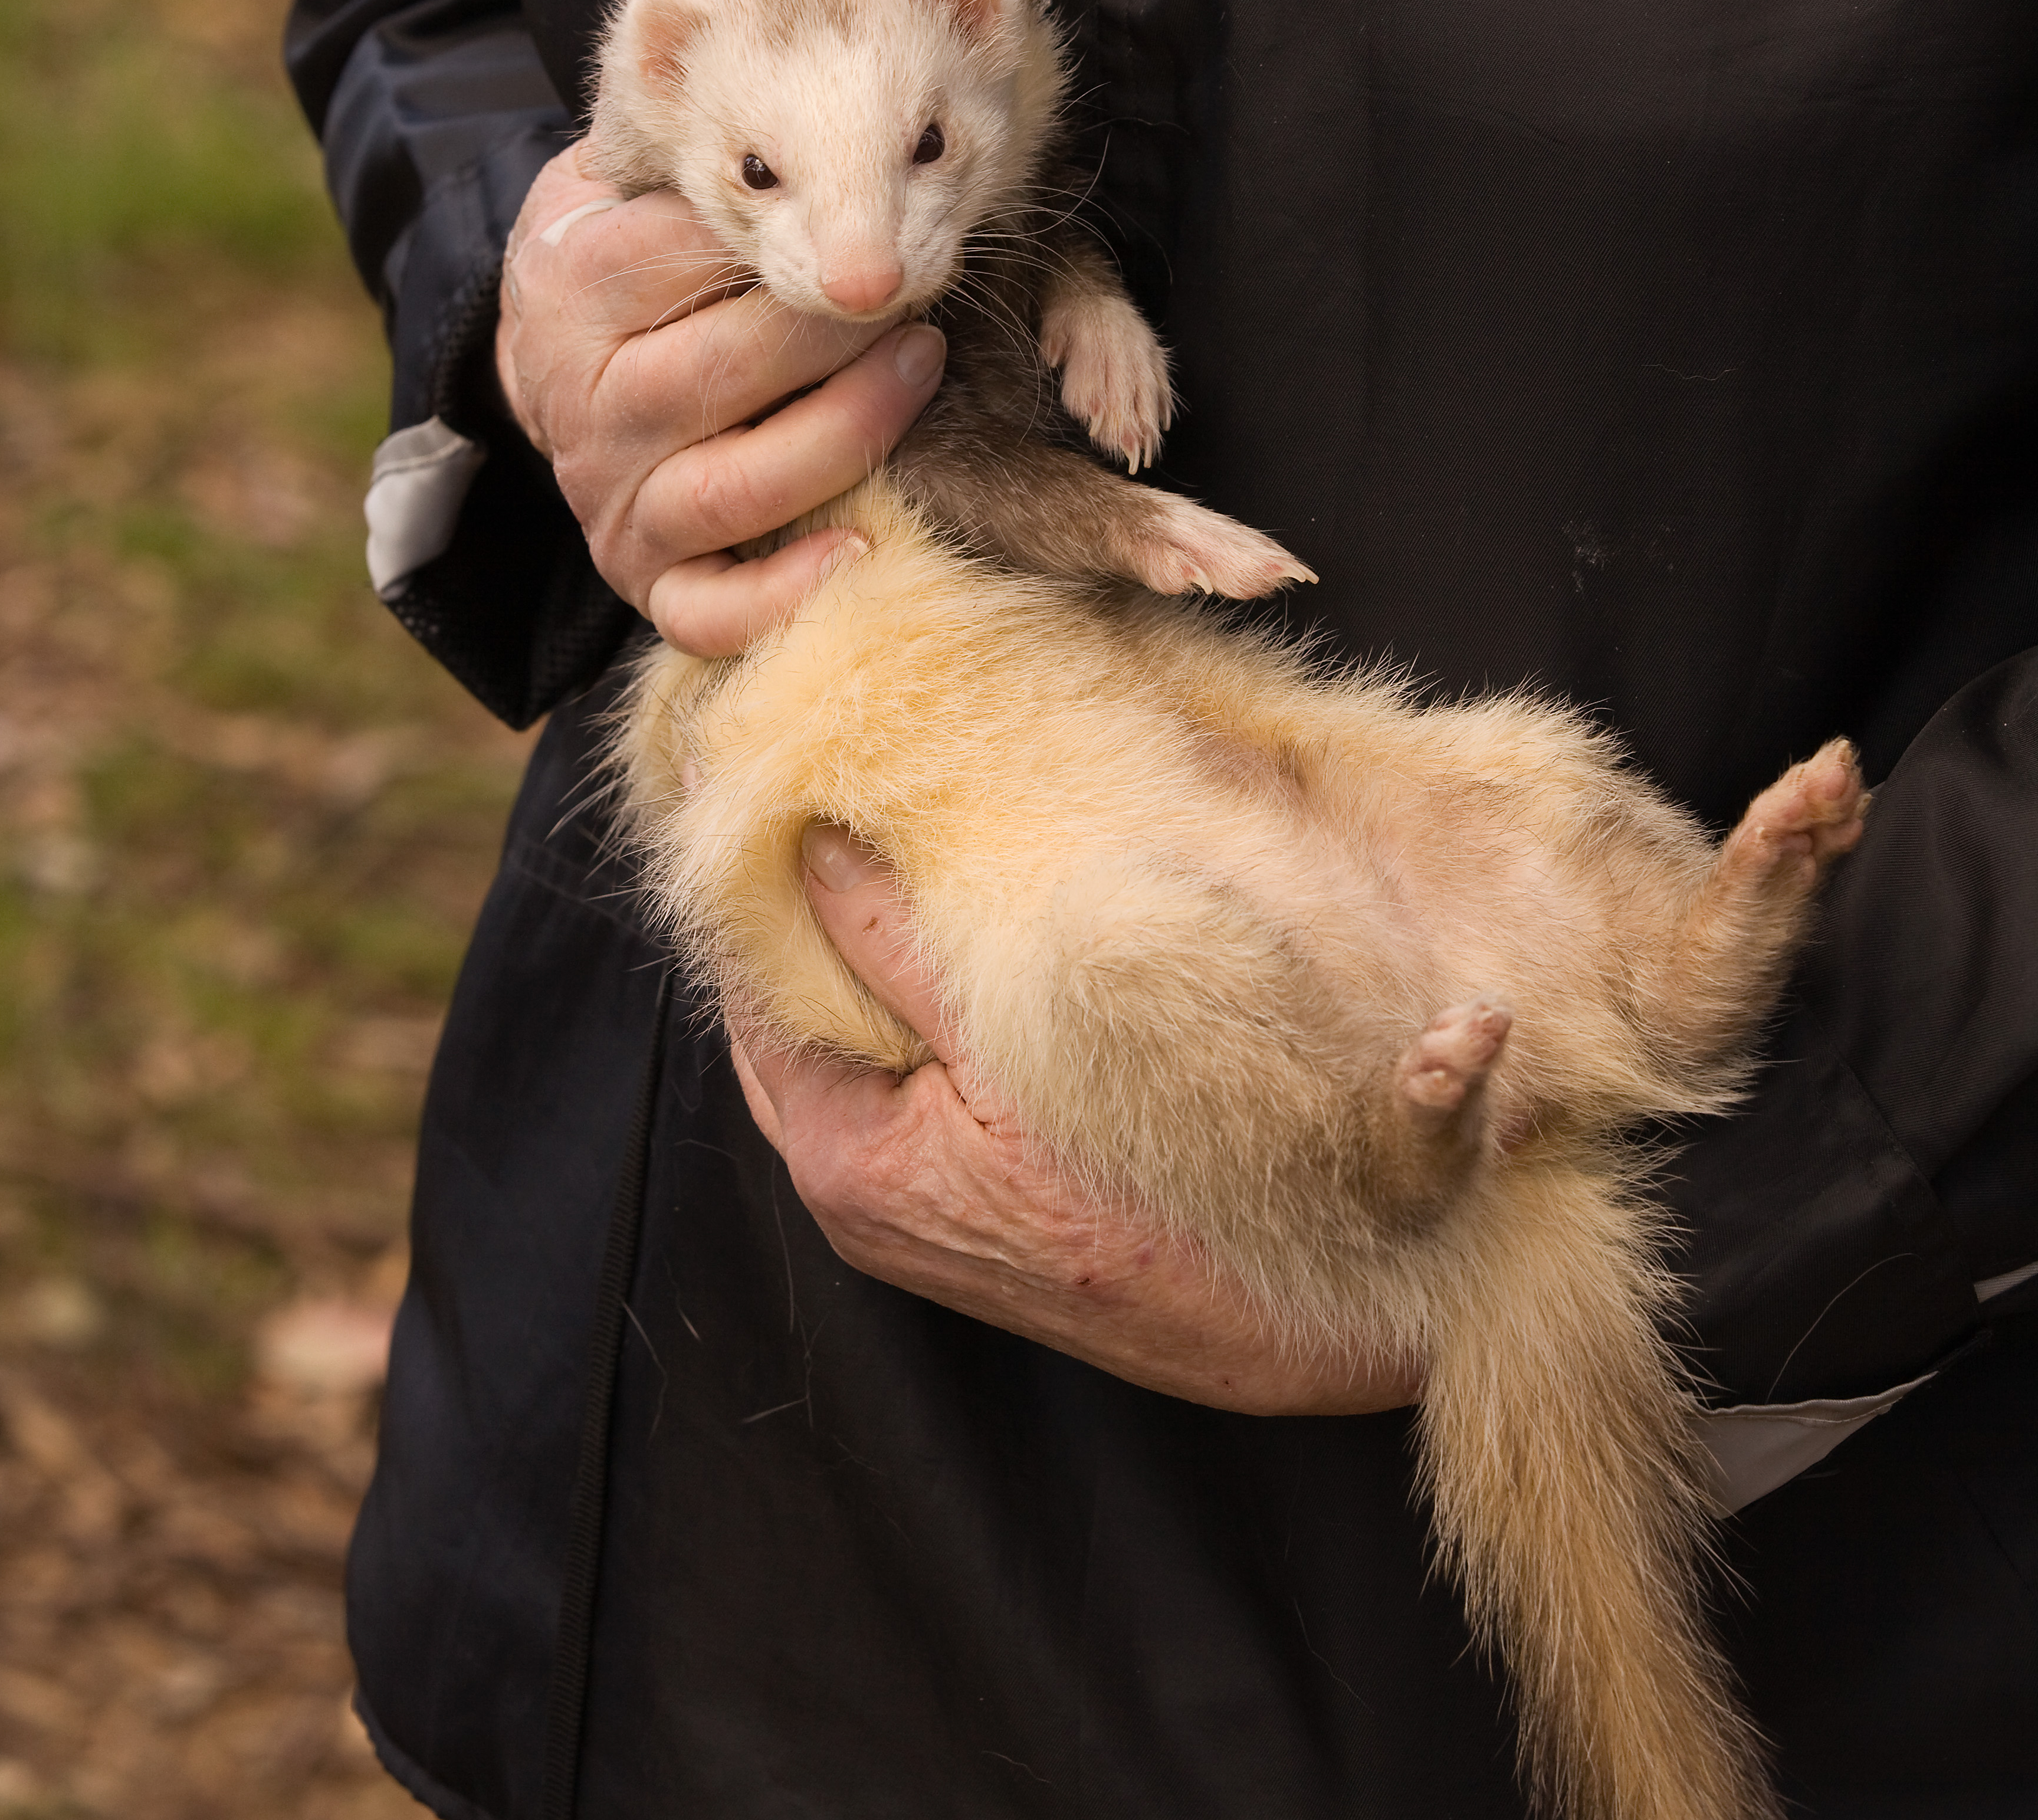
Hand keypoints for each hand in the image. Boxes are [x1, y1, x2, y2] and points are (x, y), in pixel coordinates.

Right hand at [496, 143, 946, 655]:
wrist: (550, 364)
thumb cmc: (627, 251)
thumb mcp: (623, 169)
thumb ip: (676, 116)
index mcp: (572, 286)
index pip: (686, 256)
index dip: (792, 231)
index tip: (868, 209)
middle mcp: (582, 399)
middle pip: (725, 369)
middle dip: (839, 328)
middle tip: (924, 286)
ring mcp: (611, 496)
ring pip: (736, 485)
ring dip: (847, 432)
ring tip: (924, 370)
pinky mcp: (640, 574)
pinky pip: (710, 609)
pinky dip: (785, 592)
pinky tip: (863, 550)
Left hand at [731, 827, 1425, 1416]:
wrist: (1327, 1313)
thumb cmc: (1185, 1201)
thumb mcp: (1031, 1054)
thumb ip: (903, 949)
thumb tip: (815, 839)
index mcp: (848, 1158)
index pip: (749, 981)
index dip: (753, 867)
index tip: (763, 763)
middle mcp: (857, 1189)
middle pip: (786, 1006)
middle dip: (802, 895)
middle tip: (829, 771)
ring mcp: (912, 1201)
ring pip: (849, 1031)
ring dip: (864, 935)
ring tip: (895, 819)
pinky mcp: (970, 1197)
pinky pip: (905, 1067)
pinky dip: (911, 988)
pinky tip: (957, 913)